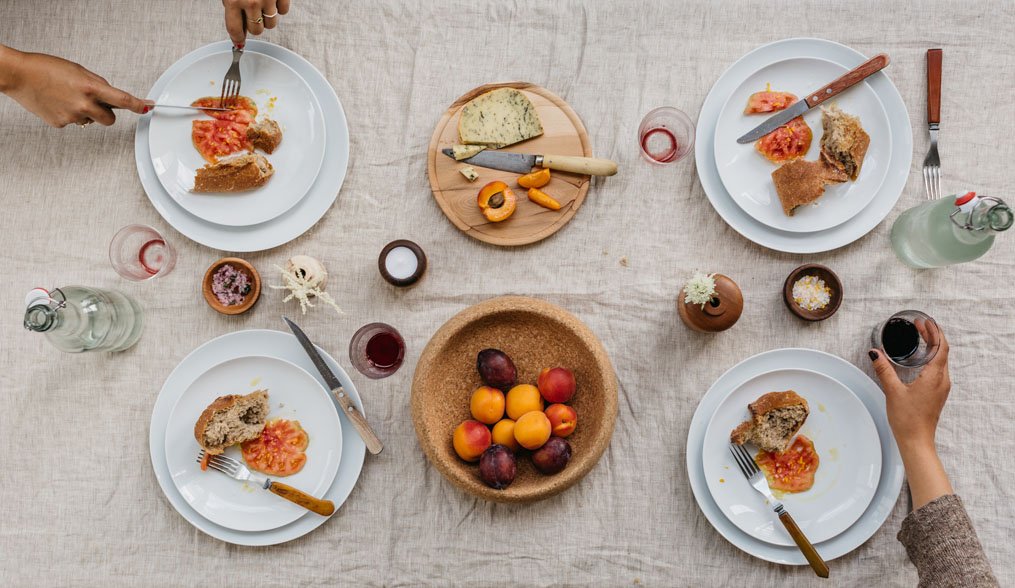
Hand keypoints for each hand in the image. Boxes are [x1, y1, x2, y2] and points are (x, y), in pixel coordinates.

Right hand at [0, 47, 148, 127]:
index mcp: (90, 87)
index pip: (123, 100)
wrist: (19, 75)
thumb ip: (97, 83)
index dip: (138, 105)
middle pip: (110, 120)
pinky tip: (58, 103)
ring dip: (86, 113)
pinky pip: (73, 122)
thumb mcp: (78, 70)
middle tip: (95, 103)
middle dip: (106, 113)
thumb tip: (110, 94)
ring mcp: (72, 116)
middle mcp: (83, 104)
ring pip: (90, 121)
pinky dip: (69, 114)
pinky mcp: (60, 124)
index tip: (148, 108)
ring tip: (68, 98)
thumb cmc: (45, 68)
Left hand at [223, 0, 290, 46]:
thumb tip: (240, 28)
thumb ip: (233, 8)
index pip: (235, 29)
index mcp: (233, 1)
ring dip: (268, 17)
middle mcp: (251, 2)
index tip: (239, 43)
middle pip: (256, 30)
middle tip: (253, 15)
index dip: (237, 39)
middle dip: (255, 25)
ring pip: (271, 24)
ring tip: (263, 4)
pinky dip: (279, 7)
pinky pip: (283, 11)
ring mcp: (268, 0)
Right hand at [869, 320, 949, 451]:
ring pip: (941, 360)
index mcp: (935, 376)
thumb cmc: (908, 419)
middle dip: (932, 336)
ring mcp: (941, 388)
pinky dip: (931, 358)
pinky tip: (920, 359)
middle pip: (942, 351)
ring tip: (921, 338)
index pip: (941, 347)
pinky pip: (938, 370)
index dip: (934, 331)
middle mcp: (942, 380)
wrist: (916, 440)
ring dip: (932, 347)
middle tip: (919, 325)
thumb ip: (884, 369)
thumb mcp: (892, 391)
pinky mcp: (937, 393)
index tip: (925, 321)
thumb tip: (875, 353)